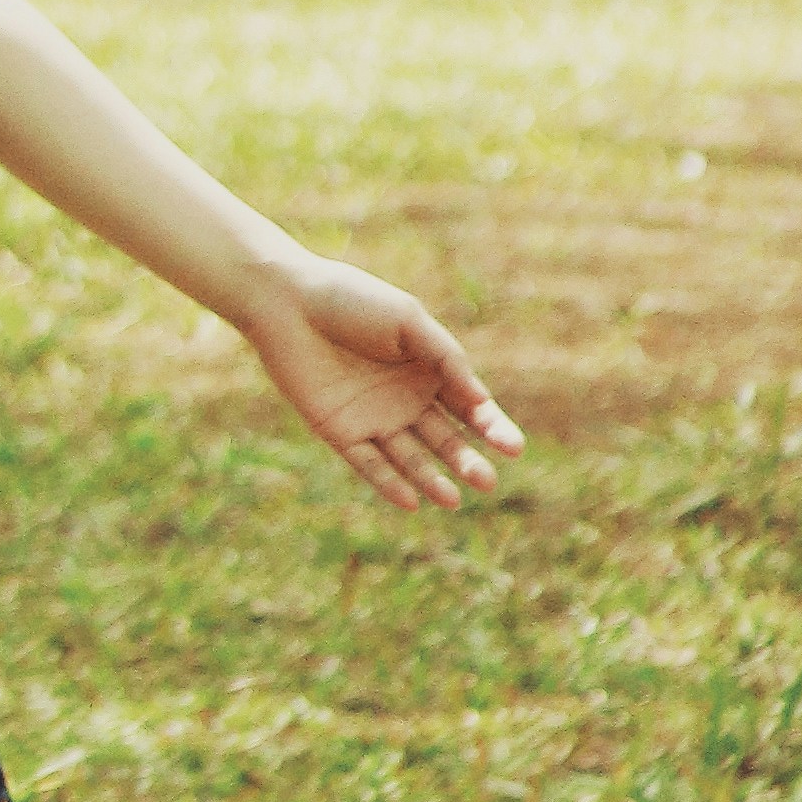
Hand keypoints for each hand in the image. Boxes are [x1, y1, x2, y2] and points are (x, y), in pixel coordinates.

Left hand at [242, 259, 522, 511]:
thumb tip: (481, 400)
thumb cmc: (352, 300)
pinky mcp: (341, 432)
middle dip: (467, 460)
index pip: (468, 406)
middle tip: (488, 482)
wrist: (288, 302)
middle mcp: (405, 399)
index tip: (513, 447)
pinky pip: (370, 464)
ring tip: (454, 499)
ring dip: (433, 480)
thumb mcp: (408, 320)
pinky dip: (390, 484)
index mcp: (427, 368)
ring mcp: (374, 418)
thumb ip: (445, 357)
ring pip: (411, 458)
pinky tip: (413, 501)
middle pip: (445, 438)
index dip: (492, 426)